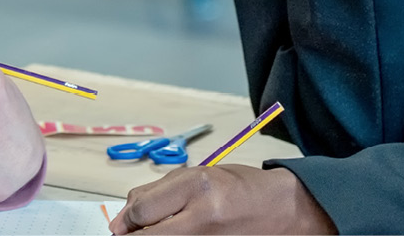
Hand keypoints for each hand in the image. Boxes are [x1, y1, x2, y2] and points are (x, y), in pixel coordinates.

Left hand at [110, 165, 335, 234]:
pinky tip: (179, 233)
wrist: (281, 209)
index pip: (141, 210)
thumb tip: (121, 219)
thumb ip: (155, 192)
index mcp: (197, 185)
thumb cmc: (238, 187)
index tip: (128, 219)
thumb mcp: (196, 174)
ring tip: (164, 229)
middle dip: (135, 234)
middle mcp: (203, 216)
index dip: (128, 217)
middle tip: (136, 231)